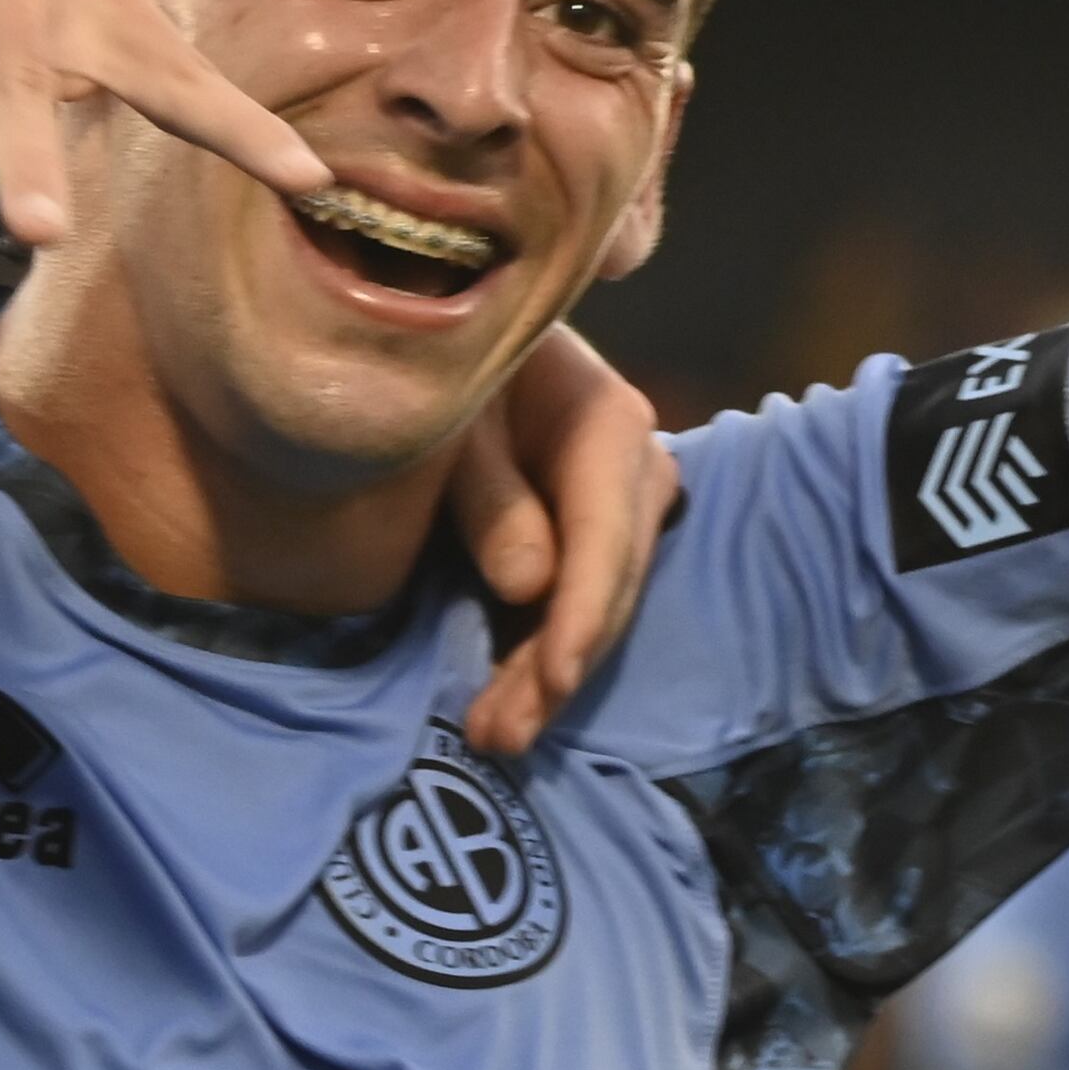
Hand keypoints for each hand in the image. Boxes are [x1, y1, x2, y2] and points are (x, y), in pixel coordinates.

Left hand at [444, 327, 677, 756]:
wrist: (438, 333)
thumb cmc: (439, 358)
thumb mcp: (453, 413)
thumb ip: (488, 492)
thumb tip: (528, 585)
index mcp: (605, 418)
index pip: (605, 534)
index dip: (580, 614)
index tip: (552, 681)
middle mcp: (630, 463)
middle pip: (609, 584)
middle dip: (557, 668)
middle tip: (501, 736)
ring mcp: (615, 501)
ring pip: (597, 603)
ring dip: (547, 676)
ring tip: (494, 735)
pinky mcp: (584, 529)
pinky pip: (576, 599)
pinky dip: (540, 651)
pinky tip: (507, 700)